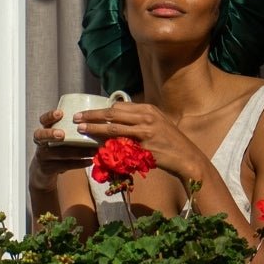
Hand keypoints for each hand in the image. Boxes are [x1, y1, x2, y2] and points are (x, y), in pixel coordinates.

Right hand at [29, 109, 92, 189]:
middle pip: (41, 136)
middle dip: (51, 134)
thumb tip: (95, 118)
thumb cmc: (58, 146)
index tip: (60, 113)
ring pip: (58, 153)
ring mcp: (43, 156)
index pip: (43, 120)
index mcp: (45, 130)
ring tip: (92, 151)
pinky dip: (79, 163)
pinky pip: (64, 165)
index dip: (50, 116)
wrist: (46, 169)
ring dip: (77, 152)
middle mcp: (41, 142)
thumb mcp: (60, 135)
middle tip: (62, 134)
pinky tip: (89, 161)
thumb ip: (71, 128)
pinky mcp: (48, 169)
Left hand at [72, 102, 207, 184]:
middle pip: (113, 113)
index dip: (101, 109)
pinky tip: (96, 145)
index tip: (89, 112)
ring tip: (81, 128)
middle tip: (77, 117)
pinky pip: (121, 143)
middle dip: (93, 115)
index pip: (119, 106)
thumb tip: (119, 120)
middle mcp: (146, 117)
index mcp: (148, 109)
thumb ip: (140, 120)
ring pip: (113, 127)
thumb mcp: (158, 124)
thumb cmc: (171, 142)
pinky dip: (107, 143)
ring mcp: (145, 131)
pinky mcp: (144, 147)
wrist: (187, 157)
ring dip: (94, 127)